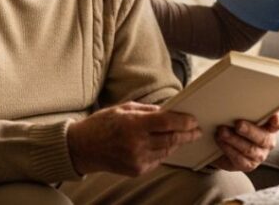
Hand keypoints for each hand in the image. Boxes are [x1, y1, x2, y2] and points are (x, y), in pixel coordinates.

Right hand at [67, 101, 201, 175]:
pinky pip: (157, 160)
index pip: (167, 123)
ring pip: (167, 151)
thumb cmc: (102, 124)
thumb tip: (169, 111)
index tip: (193, 119)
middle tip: (196, 130)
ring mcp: (137, 160)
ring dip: (176, 143)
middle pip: (171, 139)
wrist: (82, 148)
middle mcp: (136, 144)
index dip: (184, 121)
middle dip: (187, 134)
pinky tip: (164, 145)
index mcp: (133, 125)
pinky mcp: (136, 170)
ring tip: (183, 135)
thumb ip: (148, 110)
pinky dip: (163, 151)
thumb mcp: (123, 108)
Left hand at [213, 112, 278, 171]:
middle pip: (263, 138)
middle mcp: (267, 141)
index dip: (278, 120)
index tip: (274, 117)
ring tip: (222, 132)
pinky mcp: (248, 165)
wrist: (223, 147)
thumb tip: (232, 100)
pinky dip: (228, 149)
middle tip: (238, 124)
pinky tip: (221, 141)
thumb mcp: (240, 116)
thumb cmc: (235, 126)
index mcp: (269, 126)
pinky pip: (240, 159)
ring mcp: (259, 155)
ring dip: (234, 140)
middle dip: (249, 131)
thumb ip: (243, 110)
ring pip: (249, 149)